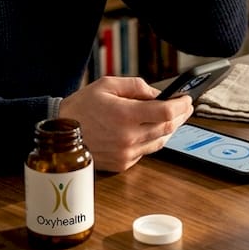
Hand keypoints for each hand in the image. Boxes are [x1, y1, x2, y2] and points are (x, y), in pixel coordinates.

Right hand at [57, 76, 193, 172]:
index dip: (181, 105)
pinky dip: (152, 140)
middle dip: (181, 116)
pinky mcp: (122, 164)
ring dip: (170, 129)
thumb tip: (156, 94)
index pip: (166, 112)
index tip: (187, 99)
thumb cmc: (81, 107)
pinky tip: (152, 130)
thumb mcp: (107, 85)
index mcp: (125, 115)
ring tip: (174, 117)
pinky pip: (146, 152)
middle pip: (168, 128)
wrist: (61, 134)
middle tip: (186, 107)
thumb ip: (135, 86)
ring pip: (160, 142)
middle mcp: (128, 137)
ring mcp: (126, 153)